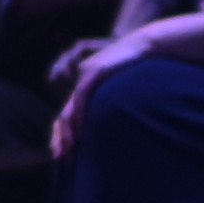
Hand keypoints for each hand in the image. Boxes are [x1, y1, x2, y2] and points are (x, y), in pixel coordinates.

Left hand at [50, 32, 155, 158]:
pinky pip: (82, 96)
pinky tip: (81, 129)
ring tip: (68, 149)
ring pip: (69, 109)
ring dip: (68, 131)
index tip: (62, 152)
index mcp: (85, 89)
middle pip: (64, 115)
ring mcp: (84, 76)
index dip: (63, 133)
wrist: (143, 45)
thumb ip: (113, 106)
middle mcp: (80, 83)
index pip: (69, 115)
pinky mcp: (93, 72)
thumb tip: (119, 130)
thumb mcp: (122, 91)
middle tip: (59, 157)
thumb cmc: (139, 70)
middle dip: (60, 137)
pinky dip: (81, 114)